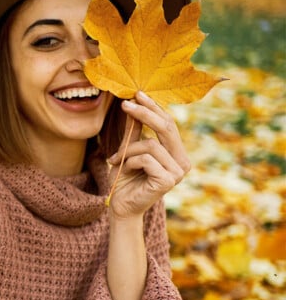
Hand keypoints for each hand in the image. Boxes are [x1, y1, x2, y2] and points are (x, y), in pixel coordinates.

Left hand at [107, 91, 190, 219]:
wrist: (120, 206)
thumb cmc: (125, 178)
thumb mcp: (129, 150)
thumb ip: (135, 131)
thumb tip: (134, 103)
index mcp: (176, 152)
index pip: (169, 124)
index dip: (154, 107)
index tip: (137, 94)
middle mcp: (182, 161)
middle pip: (166, 128)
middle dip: (144, 113)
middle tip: (126, 105)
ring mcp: (178, 172)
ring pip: (151, 144)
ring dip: (128, 149)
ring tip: (117, 159)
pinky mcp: (168, 180)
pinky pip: (146, 159)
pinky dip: (130, 161)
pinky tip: (125, 170)